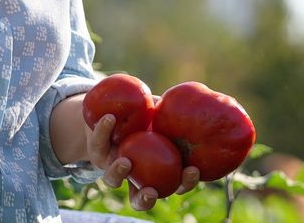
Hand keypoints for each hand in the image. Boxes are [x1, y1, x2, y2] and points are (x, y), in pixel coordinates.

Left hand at [86, 114, 200, 211]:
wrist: (115, 107)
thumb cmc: (149, 111)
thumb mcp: (165, 111)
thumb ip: (180, 112)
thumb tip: (207, 103)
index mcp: (159, 170)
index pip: (176, 184)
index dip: (185, 183)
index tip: (191, 170)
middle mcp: (135, 175)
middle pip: (140, 199)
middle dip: (146, 200)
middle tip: (151, 191)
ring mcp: (114, 166)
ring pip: (112, 180)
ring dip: (118, 174)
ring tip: (125, 161)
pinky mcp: (96, 153)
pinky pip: (98, 145)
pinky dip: (103, 131)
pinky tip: (109, 118)